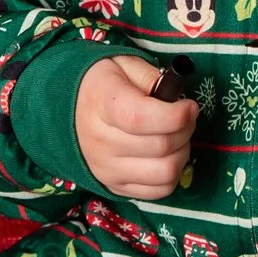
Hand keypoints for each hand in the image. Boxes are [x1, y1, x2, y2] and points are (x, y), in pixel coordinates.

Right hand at [77, 56, 199, 198]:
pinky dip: (172, 175)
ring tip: (177, 137)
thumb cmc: (104, 85)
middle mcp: (101, 142)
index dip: (175, 115)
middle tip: (185, 117)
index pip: (141, 118)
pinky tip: (167, 156)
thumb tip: (173, 97)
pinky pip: (157, 191)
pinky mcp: (114, 187)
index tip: (189, 106)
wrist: (68, 113)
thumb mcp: (124, 64)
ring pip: (164, 172)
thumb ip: (150, 77)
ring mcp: (106, 169)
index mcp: (102, 105)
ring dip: (182, 153)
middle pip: (160, 146)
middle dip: (186, 129)